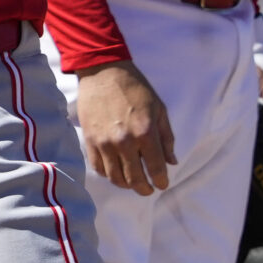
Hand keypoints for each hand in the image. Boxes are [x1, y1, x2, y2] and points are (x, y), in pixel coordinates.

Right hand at [75, 61, 175, 194]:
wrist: (103, 72)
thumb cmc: (135, 88)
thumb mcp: (159, 109)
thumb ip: (166, 138)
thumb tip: (172, 161)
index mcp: (145, 132)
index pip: (155, 168)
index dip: (161, 181)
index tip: (162, 184)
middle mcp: (125, 142)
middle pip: (135, 179)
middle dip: (144, 189)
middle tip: (148, 189)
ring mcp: (105, 143)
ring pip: (115, 177)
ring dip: (126, 185)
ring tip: (132, 182)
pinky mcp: (90, 141)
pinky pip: (99, 168)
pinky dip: (109, 175)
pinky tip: (116, 171)